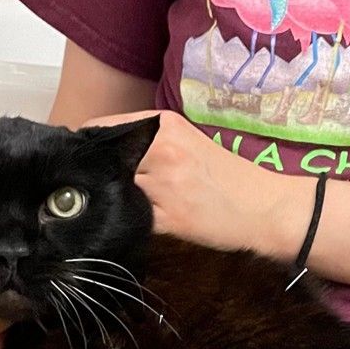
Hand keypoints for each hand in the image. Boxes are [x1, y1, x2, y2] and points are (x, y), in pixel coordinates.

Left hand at [84, 110, 306, 257]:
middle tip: (88, 187)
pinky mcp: (169, 218)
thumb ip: (149, 141)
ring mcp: (165, 185)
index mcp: (165, 125)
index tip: (83, 160)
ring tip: (108, 205)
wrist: (266, 207)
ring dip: (107, 199)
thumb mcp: (188, 141)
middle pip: (103, 159)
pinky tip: (128, 222)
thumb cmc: (228, 176)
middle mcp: (161, 149)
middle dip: (93, 174)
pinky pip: (130, 218)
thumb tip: (105, 149)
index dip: (87, 146)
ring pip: (113, 189)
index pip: (102, 128)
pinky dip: (124, 220)